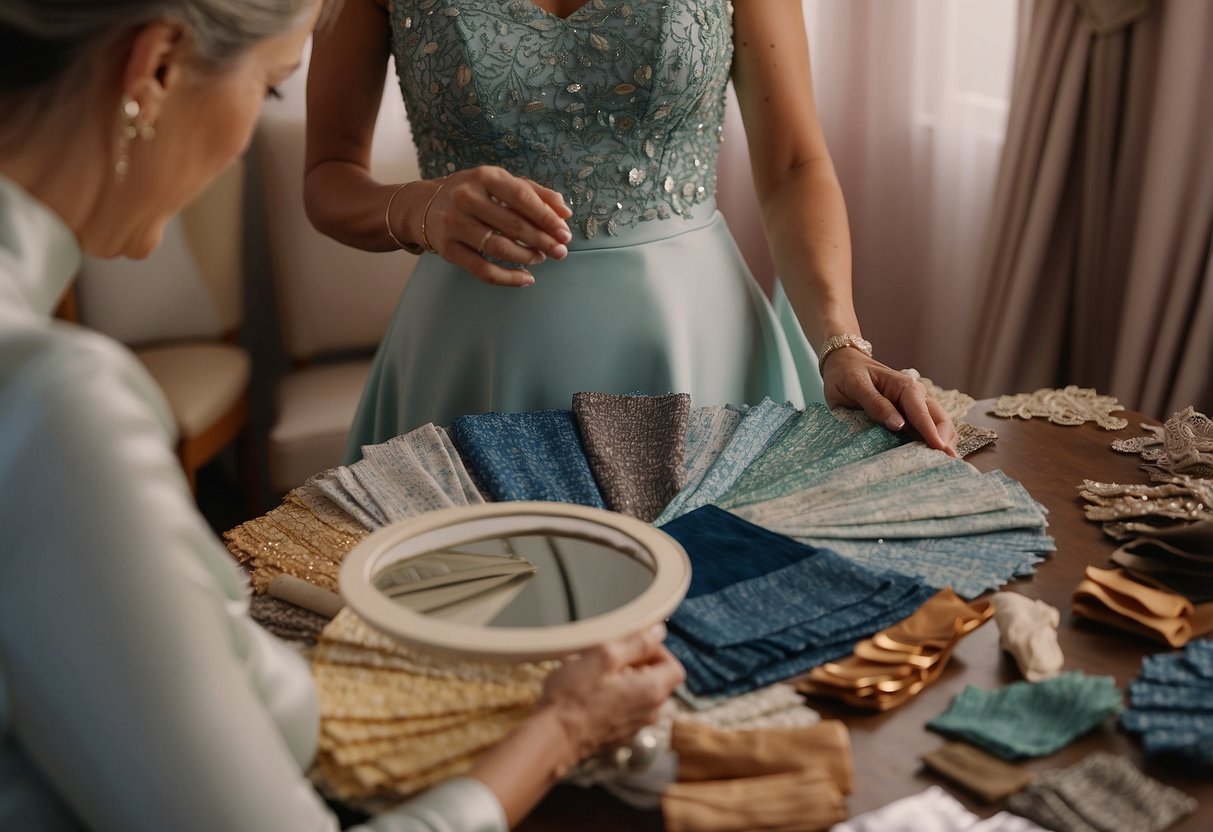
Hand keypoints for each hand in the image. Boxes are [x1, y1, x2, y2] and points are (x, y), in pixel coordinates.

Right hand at [416, 166, 572, 286]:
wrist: (423, 206)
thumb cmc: (472, 193)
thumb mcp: (498, 183)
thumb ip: (534, 192)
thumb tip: (565, 211)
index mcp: (484, 177)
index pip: (522, 197)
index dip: (546, 217)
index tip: (565, 232)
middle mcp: (466, 197)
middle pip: (513, 225)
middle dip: (542, 241)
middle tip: (560, 251)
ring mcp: (454, 224)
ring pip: (499, 248)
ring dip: (527, 257)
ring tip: (541, 259)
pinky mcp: (448, 249)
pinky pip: (483, 270)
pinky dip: (508, 278)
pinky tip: (526, 278)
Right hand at [536, 624, 683, 760]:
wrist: (551, 739)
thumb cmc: (573, 699)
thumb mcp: (604, 657)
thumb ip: (636, 642)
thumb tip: (658, 632)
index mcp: (652, 691)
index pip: (674, 666)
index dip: (657, 651)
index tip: (633, 646)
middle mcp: (649, 712)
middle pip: (656, 680)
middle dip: (635, 664)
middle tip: (608, 658)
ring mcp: (634, 726)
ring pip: (638, 694)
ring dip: (621, 680)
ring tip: (593, 674)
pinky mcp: (617, 735)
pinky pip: (623, 709)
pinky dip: (612, 698)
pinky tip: (587, 693)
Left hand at [821, 349, 958, 455]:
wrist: (842, 365)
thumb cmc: (848, 373)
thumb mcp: (856, 384)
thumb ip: (875, 403)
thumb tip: (898, 424)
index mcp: (905, 387)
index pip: (923, 413)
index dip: (932, 432)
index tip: (941, 449)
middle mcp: (916, 397)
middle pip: (940, 420)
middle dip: (945, 440)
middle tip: (947, 462)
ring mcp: (913, 409)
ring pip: (937, 427)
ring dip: (940, 444)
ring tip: (940, 465)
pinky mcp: (907, 419)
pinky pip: (922, 432)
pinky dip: (927, 445)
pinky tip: (926, 459)